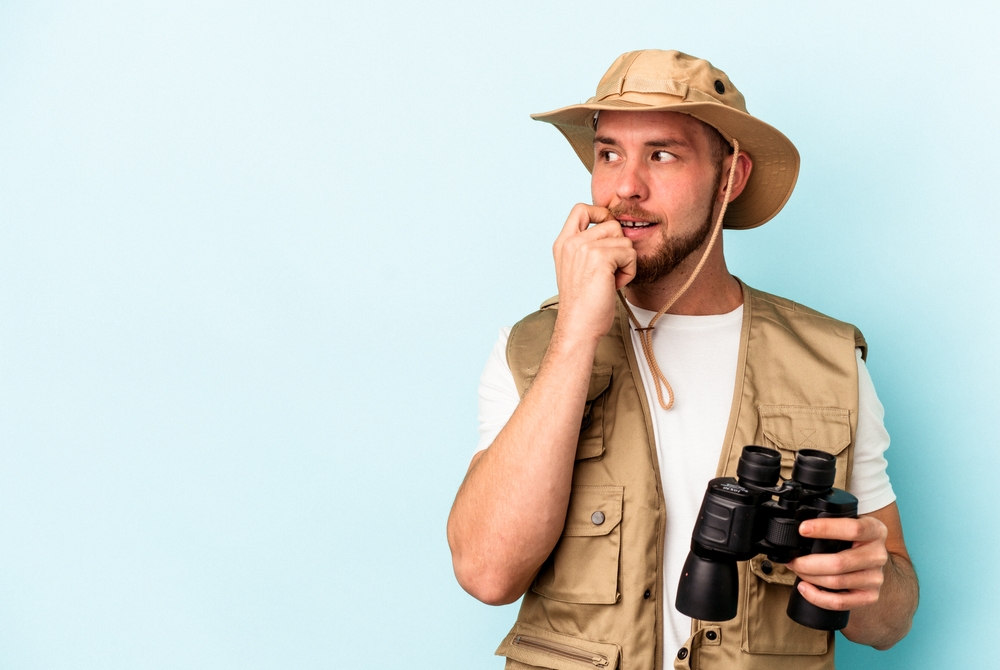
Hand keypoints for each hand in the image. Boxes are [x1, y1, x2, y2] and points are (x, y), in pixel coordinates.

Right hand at [551, 204, 636, 343]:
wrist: (578, 326)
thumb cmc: (582, 304)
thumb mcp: (577, 268)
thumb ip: (587, 247)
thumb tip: (615, 230)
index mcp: (563, 243)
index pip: (581, 208)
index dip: (600, 213)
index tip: (608, 233)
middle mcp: (571, 242)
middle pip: (611, 224)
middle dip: (618, 247)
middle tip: (609, 270)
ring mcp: (584, 248)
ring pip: (624, 239)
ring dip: (625, 261)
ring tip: (611, 279)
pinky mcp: (600, 258)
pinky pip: (629, 253)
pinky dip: (628, 271)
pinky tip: (615, 285)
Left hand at [786, 516, 888, 609]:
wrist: (871, 560)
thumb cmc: (853, 539)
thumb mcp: (848, 523)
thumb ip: (832, 521)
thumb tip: (798, 526)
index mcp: (875, 530)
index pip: (852, 529)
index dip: (825, 528)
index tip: (803, 529)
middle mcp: (878, 554)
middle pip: (839, 562)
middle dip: (808, 562)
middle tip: (793, 560)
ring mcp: (876, 577)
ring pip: (836, 582)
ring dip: (810, 577)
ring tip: (797, 570)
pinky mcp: (870, 596)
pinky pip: (839, 602)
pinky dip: (817, 597)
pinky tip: (804, 588)